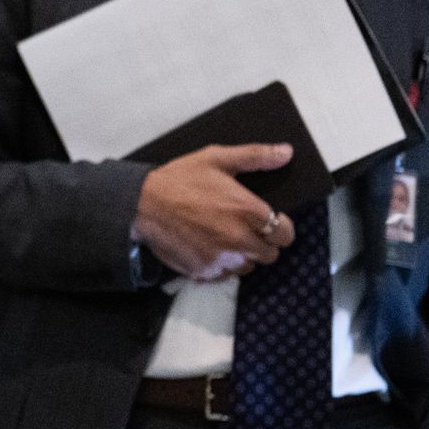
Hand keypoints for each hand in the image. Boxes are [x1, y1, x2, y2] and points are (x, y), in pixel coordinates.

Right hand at [133, 144, 295, 281]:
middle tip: (246, 230)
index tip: (270, 223)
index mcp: (248, 210)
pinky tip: (209, 248)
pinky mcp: (204, 271)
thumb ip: (255, 156)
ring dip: (243, 256)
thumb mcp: (216, 158)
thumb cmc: (179, 179)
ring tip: (226, 240)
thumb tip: (285, 153)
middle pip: (270, 254)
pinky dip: (222, 266)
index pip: (285, 233)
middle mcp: (239, 239)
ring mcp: (221, 258)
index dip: (281, 228)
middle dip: (262, 243)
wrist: (142, 204)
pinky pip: (225, 276)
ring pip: (248, 267)